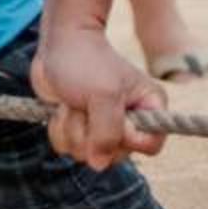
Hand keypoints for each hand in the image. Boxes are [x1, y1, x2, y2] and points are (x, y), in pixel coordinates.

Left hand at [32, 28, 166, 169]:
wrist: (57, 44)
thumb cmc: (86, 62)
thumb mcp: (103, 95)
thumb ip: (106, 134)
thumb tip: (99, 165)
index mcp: (150, 110)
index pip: (149, 146)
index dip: (126, 137)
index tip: (112, 114)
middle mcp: (129, 123)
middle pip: (113, 156)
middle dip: (90, 132)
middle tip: (85, 104)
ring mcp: (101, 127)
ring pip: (84, 153)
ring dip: (71, 126)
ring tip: (73, 101)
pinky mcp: (78, 127)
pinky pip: (65, 146)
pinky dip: (58, 126)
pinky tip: (61, 106)